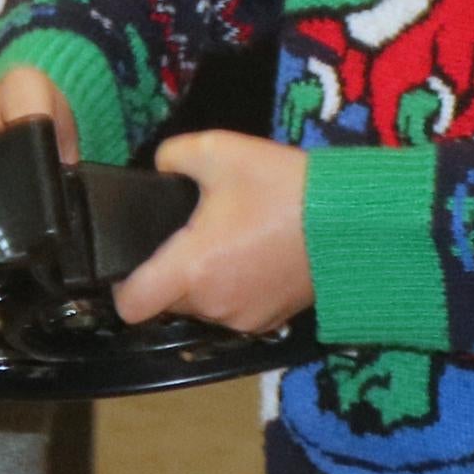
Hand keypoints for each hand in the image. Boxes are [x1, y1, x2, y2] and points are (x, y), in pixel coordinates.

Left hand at [114, 128, 311, 332]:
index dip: (122, 284)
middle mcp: (213, 306)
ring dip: (203, 282)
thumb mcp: (218, 150)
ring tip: (226, 240)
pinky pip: (234, 310)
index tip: (133, 259)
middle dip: (170, 272)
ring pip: (201, 307)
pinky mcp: (272, 323)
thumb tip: (159, 169)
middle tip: (191, 232)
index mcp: (192, 270)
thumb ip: (171, 157)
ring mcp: (244, 320)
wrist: (351, 219)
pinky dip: (234, 289)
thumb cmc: (280, 186)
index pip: (130, 306)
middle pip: (166, 303)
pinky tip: (250, 256)